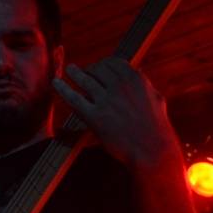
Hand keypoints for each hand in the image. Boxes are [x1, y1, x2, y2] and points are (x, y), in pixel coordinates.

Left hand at [53, 57, 179, 168]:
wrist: (152, 150)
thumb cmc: (156, 127)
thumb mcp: (156, 99)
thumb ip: (146, 85)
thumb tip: (140, 73)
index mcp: (135, 79)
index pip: (113, 62)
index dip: (103, 64)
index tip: (98, 67)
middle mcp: (120, 86)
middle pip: (98, 69)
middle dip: (90, 69)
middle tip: (83, 72)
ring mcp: (106, 101)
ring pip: (85, 79)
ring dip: (75, 73)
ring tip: (70, 70)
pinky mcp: (95, 117)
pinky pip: (74, 99)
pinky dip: (62, 89)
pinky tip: (55, 83)